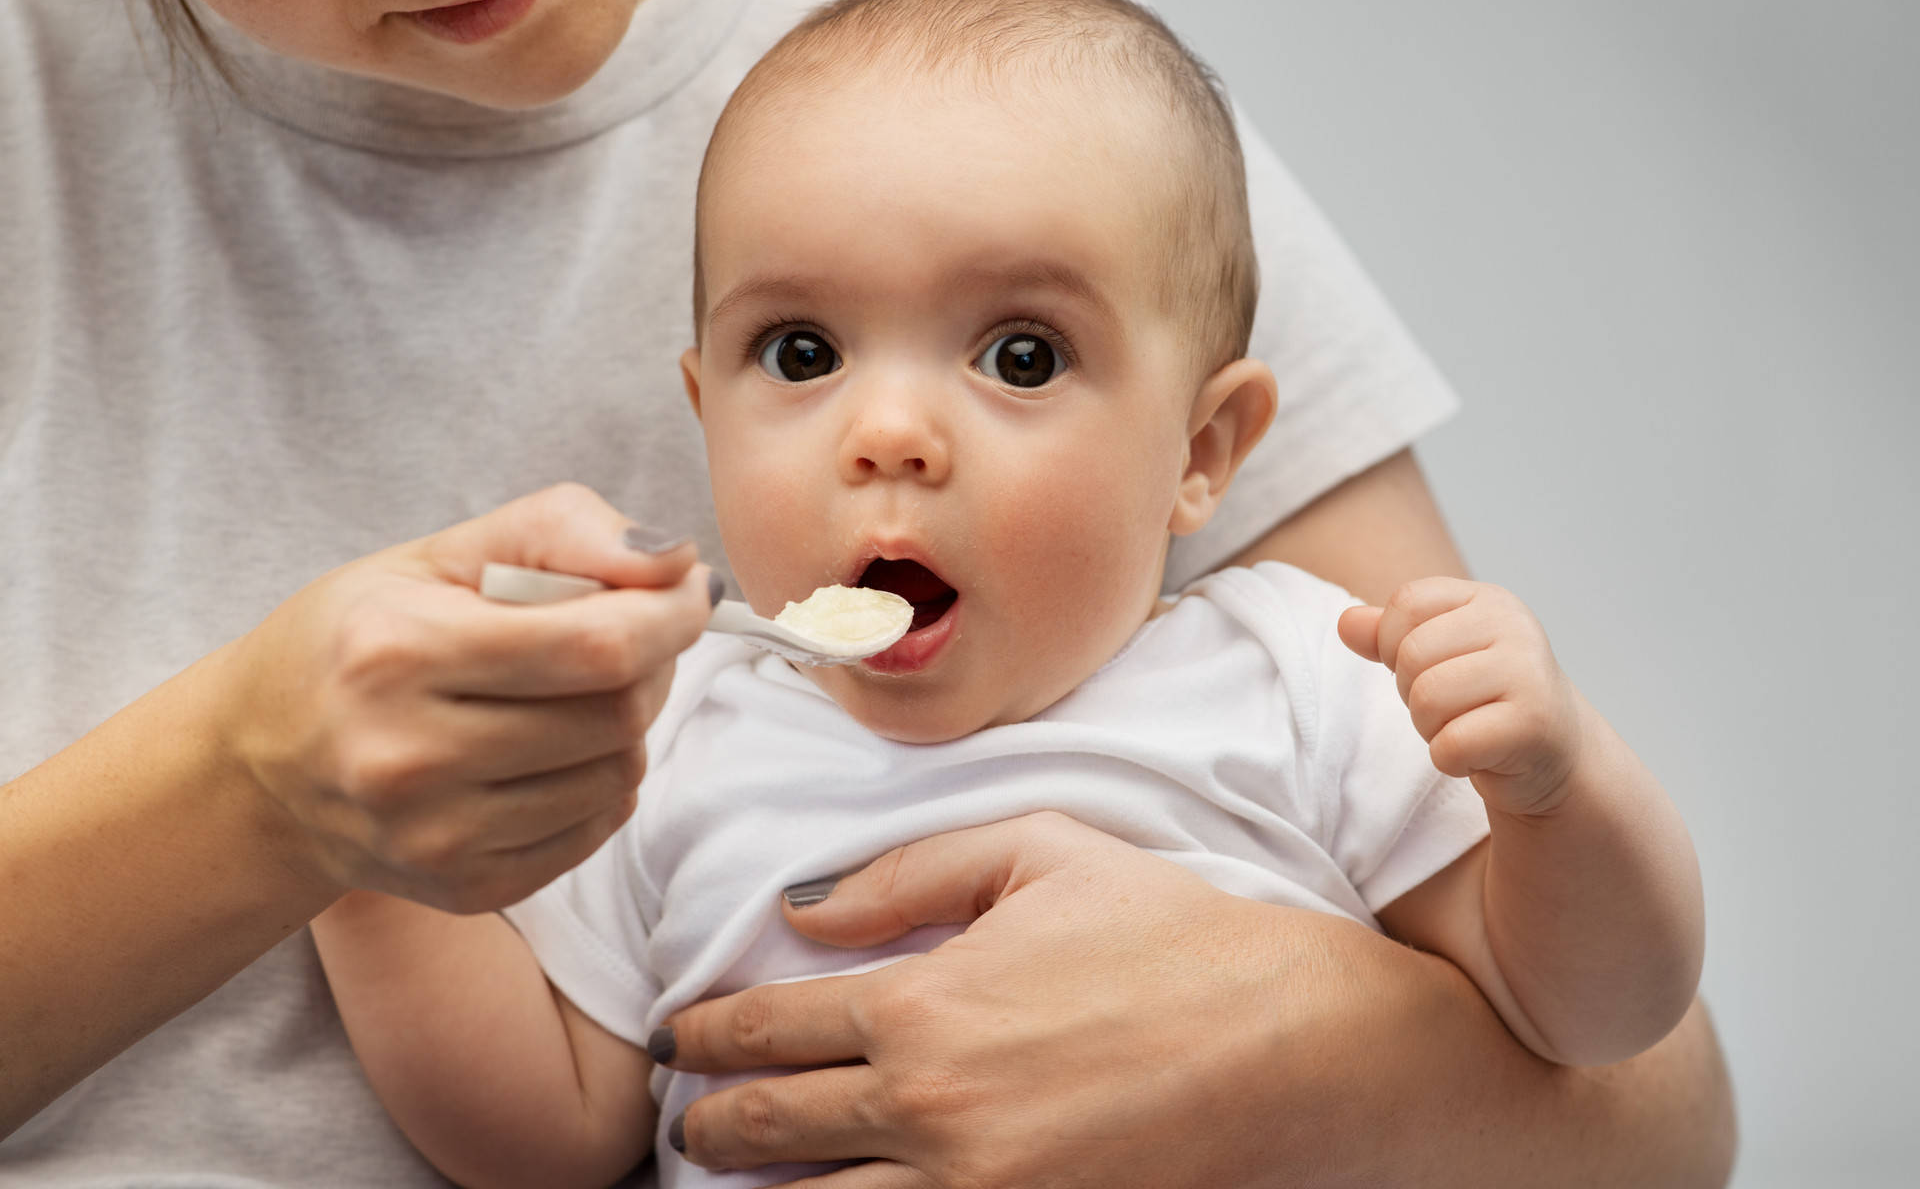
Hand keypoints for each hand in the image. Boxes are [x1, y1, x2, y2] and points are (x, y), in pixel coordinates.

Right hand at [212, 482, 713, 912]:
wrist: (258, 769)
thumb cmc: (358, 638)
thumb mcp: (441, 554)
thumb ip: (562, 532)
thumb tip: (676, 563)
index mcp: (399, 651)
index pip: (599, 645)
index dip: (671, 614)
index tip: (687, 590)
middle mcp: (410, 756)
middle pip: (617, 714)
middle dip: (652, 664)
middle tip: (626, 636)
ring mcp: (436, 837)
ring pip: (618, 774)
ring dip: (627, 724)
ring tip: (574, 692)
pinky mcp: (465, 887)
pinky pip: (596, 828)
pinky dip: (601, 781)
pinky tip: (551, 751)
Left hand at [652, 812, 1455, 1188]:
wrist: (1291, 1044)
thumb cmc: (1169, 935)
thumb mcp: (1039, 855)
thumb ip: (909, 874)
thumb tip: (804, 911)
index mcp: (921, 1005)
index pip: (769, 1029)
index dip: (706, 1034)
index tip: (680, 1037)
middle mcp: (926, 1110)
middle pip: (770, 1131)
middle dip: (708, 1124)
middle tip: (686, 1117)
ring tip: (733, 1181)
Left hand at [1338, 577, 1580, 816]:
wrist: (1554, 752)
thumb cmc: (1484, 697)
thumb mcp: (1437, 655)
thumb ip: (1388, 636)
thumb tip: (1346, 623)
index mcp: (1488, 599)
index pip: (1406, 604)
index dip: (1394, 644)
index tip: (1427, 668)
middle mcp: (1514, 626)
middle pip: (1411, 656)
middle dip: (1413, 694)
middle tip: (1451, 708)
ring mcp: (1528, 673)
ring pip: (1426, 700)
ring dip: (1430, 728)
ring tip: (1464, 728)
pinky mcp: (1532, 724)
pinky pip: (1451, 744)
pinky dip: (1451, 760)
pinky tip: (1478, 755)